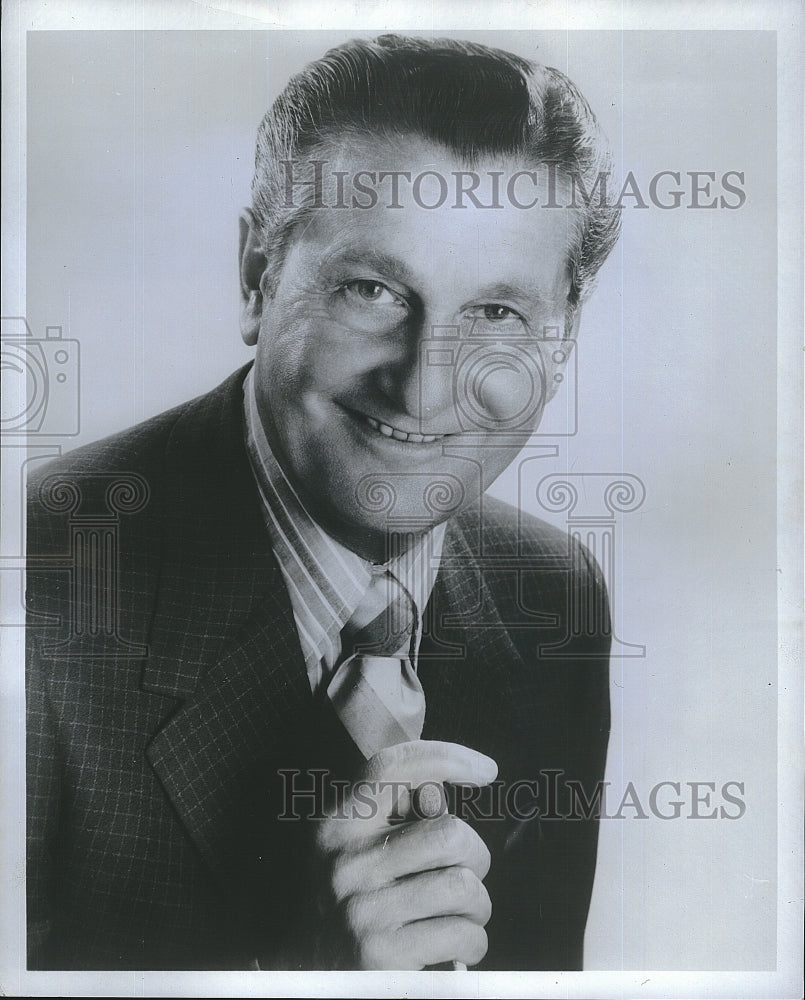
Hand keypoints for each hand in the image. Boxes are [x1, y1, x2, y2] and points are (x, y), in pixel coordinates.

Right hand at [312, 740, 497, 969]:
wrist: (311, 989)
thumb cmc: (356, 913)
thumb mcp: (360, 857)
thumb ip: (397, 821)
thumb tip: (442, 790)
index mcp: (340, 827)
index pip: (393, 766)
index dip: (447, 757)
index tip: (486, 771)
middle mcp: (345, 862)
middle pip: (450, 832)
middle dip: (475, 858)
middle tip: (463, 877)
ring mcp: (361, 909)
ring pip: (464, 885)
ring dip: (477, 906)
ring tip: (460, 916)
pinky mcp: (380, 955)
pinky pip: (463, 933)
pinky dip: (473, 942)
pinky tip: (455, 947)